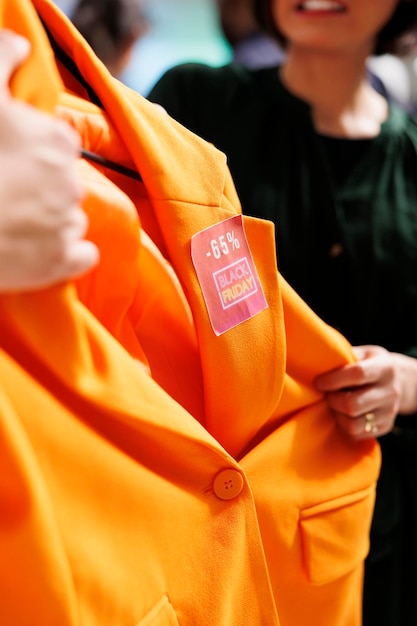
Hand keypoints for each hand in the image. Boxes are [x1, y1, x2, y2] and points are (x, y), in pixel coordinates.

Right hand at [0, 30, 98, 291]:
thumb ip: (1, 59)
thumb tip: (22, 44)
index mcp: (57, 141)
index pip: (57, 147)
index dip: (32, 156)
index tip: (9, 163)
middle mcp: (72, 181)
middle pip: (63, 184)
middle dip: (41, 189)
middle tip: (5, 194)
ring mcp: (68, 223)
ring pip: (69, 219)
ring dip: (50, 222)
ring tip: (14, 223)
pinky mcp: (62, 262)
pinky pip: (81, 257)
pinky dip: (66, 255)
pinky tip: (41, 251)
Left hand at [314, 345, 416, 439]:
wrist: (397, 380)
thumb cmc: (368, 363)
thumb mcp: (361, 353)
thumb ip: (342, 357)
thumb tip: (314, 363)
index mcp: (384, 367)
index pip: (357, 374)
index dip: (333, 380)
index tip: (318, 382)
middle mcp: (390, 391)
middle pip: (353, 404)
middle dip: (332, 400)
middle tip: (325, 394)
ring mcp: (389, 411)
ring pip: (353, 424)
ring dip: (336, 415)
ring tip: (333, 404)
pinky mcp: (385, 427)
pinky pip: (357, 434)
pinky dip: (344, 425)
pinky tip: (342, 414)